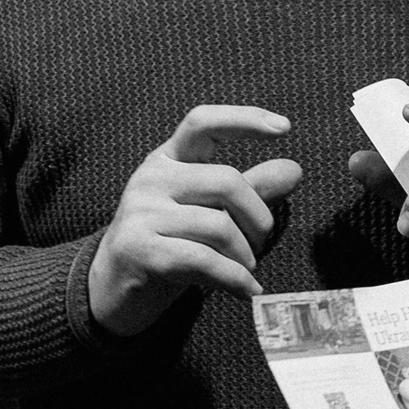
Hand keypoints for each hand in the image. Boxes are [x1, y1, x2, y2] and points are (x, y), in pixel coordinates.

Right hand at [88, 105, 304, 337]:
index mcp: (168, 160)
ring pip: (219, 227)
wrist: (114, 289)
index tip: (285, 128)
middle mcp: (150, 178)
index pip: (203, 123)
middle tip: (260, 244)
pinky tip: (247, 290)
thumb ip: (249, 190)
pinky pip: (205, 261)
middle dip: (259, 218)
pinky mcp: (139, 249)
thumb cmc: (168, 245)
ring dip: (245, 257)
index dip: (243, 119)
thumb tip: (294, 170)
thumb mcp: (208, 212)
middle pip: (227, 181)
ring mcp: (140, 213)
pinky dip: (236, 280)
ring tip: (246, 270)